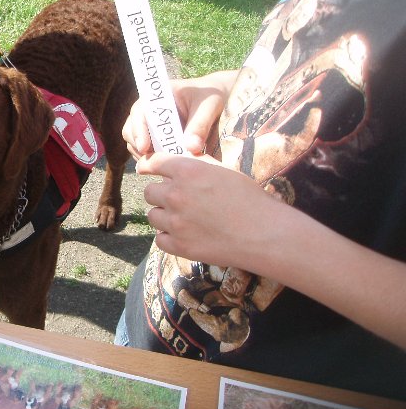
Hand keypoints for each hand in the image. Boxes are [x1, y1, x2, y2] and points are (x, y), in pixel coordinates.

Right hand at [122, 70, 237, 157]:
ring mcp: (150, 126)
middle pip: (130, 130)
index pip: (138, 112)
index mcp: (157, 96)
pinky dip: (154, 161)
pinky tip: (167, 167)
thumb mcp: (209, 106)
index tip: (145, 148)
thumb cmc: (211, 96)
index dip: (138, 130)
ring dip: (146, 156)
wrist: (218, 98)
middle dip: (138, 147)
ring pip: (136, 144)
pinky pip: (147, 153)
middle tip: (153, 163)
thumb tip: (191, 148)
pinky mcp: (156, 139)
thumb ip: (200, 125)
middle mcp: (148, 111)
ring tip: (163, 167)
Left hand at [138, 153, 283, 266]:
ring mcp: (175, 222)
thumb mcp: (224, 171)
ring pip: (152, 216)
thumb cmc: (250, 199)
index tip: (145, 170)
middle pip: (149, 192)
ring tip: (181, 219)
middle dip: (159, 194)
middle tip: (172, 199)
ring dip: (163, 216)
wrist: (263, 234)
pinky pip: (160, 239)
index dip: (148, 166)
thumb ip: (198, 166)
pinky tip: (182, 235)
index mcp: (187, 171)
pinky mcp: (179, 246)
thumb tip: (181, 162)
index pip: (154, 163)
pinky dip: (168, 237)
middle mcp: (176, 194)